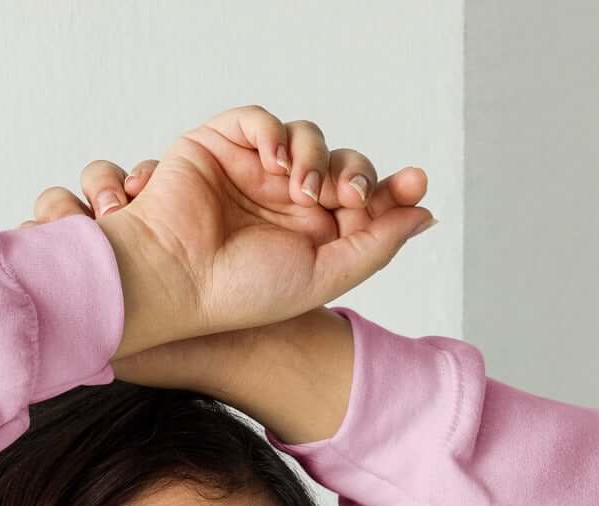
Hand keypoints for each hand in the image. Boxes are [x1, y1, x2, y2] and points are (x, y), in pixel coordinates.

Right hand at [15, 105, 435, 364]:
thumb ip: (374, 247)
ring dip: (314, 156)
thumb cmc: (238, 293)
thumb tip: (423, 215)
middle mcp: (282, 201)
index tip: (415, 185)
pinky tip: (275, 161)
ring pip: (306, 137)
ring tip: (302, 189)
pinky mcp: (219, 146)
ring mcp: (251, 172)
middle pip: (340, 163)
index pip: (360, 200)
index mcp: (308, 236)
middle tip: (347, 197)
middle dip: (354, 173)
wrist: (174, 282)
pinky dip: (274, 131)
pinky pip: (259, 119)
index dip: (390, 189)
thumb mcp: (322, 277)